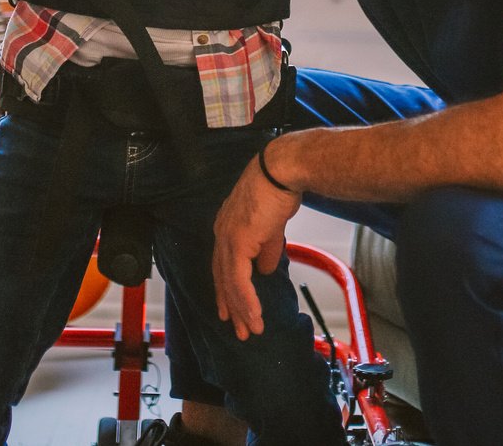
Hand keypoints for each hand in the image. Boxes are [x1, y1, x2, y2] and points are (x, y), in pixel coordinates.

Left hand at [212, 151, 300, 339]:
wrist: (281, 172)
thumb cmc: (279, 190)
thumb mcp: (272, 227)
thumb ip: (266, 250)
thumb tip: (265, 271)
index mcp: (227, 227)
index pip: (223, 266)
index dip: (227, 289)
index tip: (230, 310)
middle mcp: (222, 234)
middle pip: (222, 278)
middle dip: (231, 306)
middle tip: (239, 330)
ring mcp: (227, 239)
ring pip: (229, 284)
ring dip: (241, 309)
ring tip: (250, 330)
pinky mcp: (237, 243)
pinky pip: (239, 280)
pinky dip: (247, 301)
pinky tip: (254, 316)